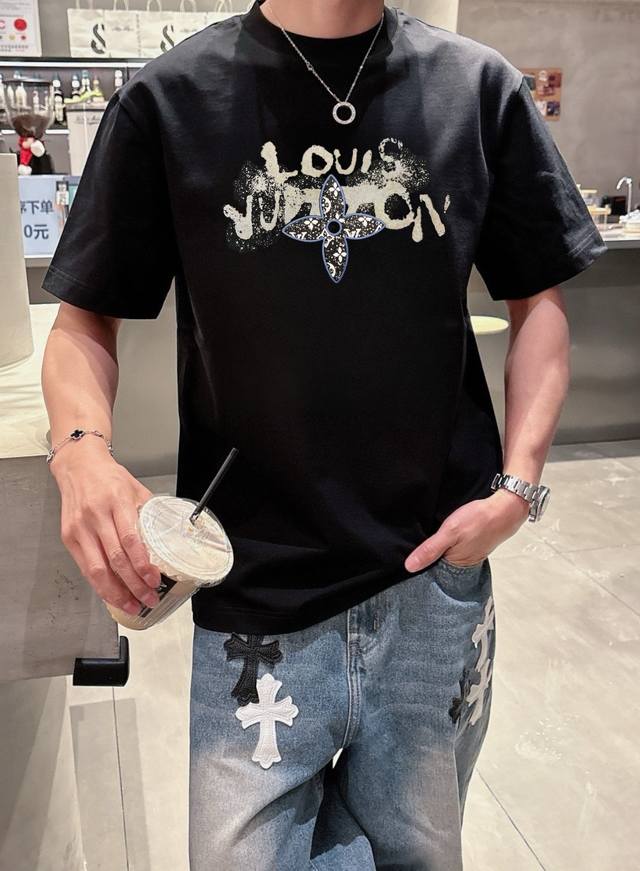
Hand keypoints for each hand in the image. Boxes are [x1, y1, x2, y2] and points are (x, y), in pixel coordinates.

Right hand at [51, 440, 162, 615]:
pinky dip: (100, 585)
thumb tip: (169, 539)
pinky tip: (113, 594)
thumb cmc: (109, 477)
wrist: (78, 466)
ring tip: (132, 605)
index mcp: (116, 502)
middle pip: (115, 559)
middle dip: (134, 585)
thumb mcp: (135, 489)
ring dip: (116, 592)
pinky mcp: (68, 537)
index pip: (130, 540)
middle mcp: (95, 516)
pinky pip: (85, 568)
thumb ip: (149, 514)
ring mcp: (79, 529)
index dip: (142, 564)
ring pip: (97, 569)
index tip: (154, 579)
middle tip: (149, 599)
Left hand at [404, 488, 530, 571]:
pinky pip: (452, 546)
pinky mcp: (469, 543)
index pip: (429, 572)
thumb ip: (430, 550)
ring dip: (434, 549)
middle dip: (424, 557)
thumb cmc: (479, 520)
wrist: (505, 509)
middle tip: (404, 547)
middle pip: (436, 564)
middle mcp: (460, 563)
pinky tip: (438, 535)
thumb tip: (409, 567)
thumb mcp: (450, 533)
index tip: (400, 561)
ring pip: (444, 554)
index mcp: (455, 566)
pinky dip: (445, 542)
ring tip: (418, 541)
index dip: (417, 566)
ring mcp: (466, 553)